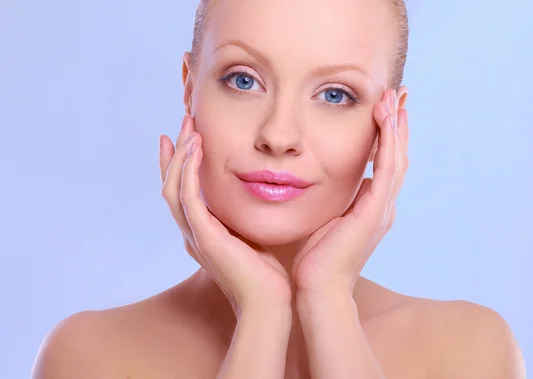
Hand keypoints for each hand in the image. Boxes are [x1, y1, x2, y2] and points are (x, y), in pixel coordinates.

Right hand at [159, 115, 291, 315]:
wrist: (270, 301)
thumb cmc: (269, 274)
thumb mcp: (255, 235)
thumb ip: (249, 217)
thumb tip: (262, 195)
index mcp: (204, 232)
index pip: (184, 191)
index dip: (182, 163)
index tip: (187, 137)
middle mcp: (193, 232)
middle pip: (172, 185)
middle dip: (175, 152)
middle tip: (183, 122)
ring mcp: (195, 235)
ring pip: (173, 187)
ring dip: (179, 155)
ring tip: (188, 127)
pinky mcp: (203, 236)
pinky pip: (188, 197)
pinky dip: (188, 171)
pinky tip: (195, 148)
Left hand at [292, 88, 408, 296]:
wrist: (318, 288)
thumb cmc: (316, 259)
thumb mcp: (326, 220)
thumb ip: (335, 202)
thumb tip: (329, 183)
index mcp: (372, 208)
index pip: (384, 164)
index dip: (387, 136)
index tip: (384, 109)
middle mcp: (383, 206)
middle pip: (396, 156)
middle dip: (397, 124)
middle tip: (397, 94)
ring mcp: (382, 209)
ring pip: (396, 158)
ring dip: (395, 126)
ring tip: (392, 98)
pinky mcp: (375, 212)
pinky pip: (386, 169)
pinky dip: (388, 142)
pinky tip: (387, 119)